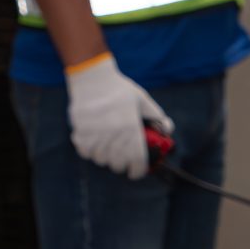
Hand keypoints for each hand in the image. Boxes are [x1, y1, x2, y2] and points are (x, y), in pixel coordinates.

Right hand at [65, 54, 169, 178]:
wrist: (92, 77)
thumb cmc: (119, 88)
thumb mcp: (142, 100)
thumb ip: (157, 116)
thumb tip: (168, 129)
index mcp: (131, 129)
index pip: (137, 161)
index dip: (137, 171)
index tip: (135, 172)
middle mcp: (113, 135)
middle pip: (118, 164)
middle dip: (121, 164)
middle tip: (121, 158)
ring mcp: (95, 134)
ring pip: (100, 159)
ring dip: (105, 158)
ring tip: (106, 149)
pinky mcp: (80, 132)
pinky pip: (85, 152)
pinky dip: (89, 152)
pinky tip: (93, 143)